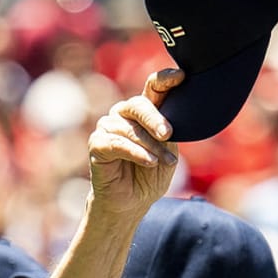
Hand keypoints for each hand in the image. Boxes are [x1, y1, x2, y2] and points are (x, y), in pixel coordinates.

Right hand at [87, 69, 183, 216]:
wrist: (132, 202)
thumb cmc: (149, 175)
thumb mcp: (168, 151)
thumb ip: (169, 132)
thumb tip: (172, 123)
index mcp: (144, 111)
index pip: (153, 87)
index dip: (165, 79)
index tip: (180, 76)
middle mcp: (123, 114)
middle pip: (138, 105)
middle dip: (155, 119)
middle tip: (168, 134)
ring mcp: (108, 128)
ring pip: (130, 129)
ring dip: (150, 146)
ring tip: (163, 161)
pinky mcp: (97, 144)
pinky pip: (116, 144)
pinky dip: (135, 153)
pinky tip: (149, 162)